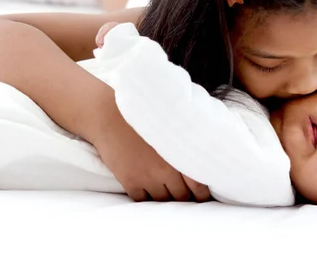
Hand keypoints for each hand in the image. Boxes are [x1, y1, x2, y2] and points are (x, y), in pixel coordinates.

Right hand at [92, 25, 210, 201]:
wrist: (109, 115)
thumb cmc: (143, 115)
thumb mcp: (172, 123)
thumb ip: (189, 138)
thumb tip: (207, 144)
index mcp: (180, 153)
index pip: (200, 184)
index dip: (203, 193)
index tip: (204, 193)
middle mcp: (167, 169)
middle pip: (182, 196)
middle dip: (185, 196)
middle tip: (186, 194)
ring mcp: (148, 177)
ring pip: (163, 200)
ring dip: (166, 197)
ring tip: (167, 191)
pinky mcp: (130, 182)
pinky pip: (142, 200)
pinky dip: (146, 197)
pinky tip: (148, 188)